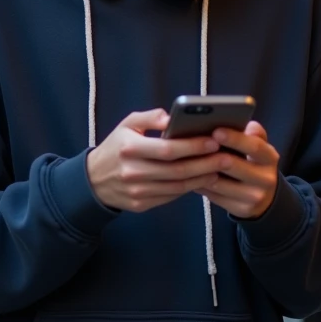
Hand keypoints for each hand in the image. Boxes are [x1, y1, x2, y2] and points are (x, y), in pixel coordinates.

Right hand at [86, 109, 227, 212]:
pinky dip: (189, 189)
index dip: (192, 146)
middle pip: (177, 170)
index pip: (167, 149)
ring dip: (202, 178)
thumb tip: (172, 116)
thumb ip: (149, 117)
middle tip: (226, 157)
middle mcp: (132, 172)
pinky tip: (202, 179)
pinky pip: (171, 197)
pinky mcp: (141, 205)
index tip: (213, 141)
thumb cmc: (116, 147)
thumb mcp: (126, 125)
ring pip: (177, 187)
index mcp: (129, 148)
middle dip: (205, 163)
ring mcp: (137, 191)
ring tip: (220, 168)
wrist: (93, 180)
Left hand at [196, 121, 279, 218]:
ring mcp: (254, 196)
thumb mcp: (259, 148)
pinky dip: (199, 184)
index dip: (235, 139)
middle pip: (233, 165)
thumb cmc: (253, 164)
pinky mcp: (241, 210)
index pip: (254, 146)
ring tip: (184, 158)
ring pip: (219, 182)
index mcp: (269, 158)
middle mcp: (266, 178)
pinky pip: (214, 196)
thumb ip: (252, 134)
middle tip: (190, 145)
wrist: (265, 197)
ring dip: (199, 170)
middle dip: (210, 155)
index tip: (216, 131)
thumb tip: (246, 124)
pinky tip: (188, 176)